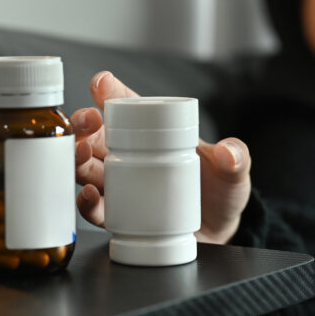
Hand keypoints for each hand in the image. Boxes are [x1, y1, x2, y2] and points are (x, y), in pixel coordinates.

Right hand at [71, 71, 251, 243]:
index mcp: (154, 134)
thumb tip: (228, 152)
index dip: (110, 93)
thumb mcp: (234, 170)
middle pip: (95, 136)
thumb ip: (236, 158)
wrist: (219, 231)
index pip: (127, 107)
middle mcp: (131, 157)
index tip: (100, 84)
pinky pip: (96, 209)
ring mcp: (124, 187)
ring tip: (80, 155)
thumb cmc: (221, 191)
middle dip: (83, 125)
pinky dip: (87, 202)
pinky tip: (88, 196)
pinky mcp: (122, 216)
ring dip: (77, 160)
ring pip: (87, 169)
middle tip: (86, 122)